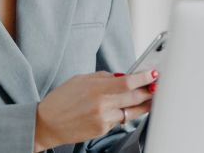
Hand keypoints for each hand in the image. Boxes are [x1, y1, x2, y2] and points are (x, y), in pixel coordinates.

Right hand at [33, 70, 157, 150]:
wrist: (47, 123)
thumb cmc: (61, 100)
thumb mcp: (79, 80)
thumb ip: (102, 77)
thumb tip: (121, 76)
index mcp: (96, 87)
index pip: (128, 82)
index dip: (144, 78)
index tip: (153, 74)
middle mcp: (102, 104)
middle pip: (135, 97)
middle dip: (149, 91)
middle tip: (156, 87)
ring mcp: (103, 119)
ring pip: (131, 111)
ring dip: (141, 105)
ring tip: (146, 99)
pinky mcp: (103, 130)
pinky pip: (119, 121)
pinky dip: (122, 115)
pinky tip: (119, 110)